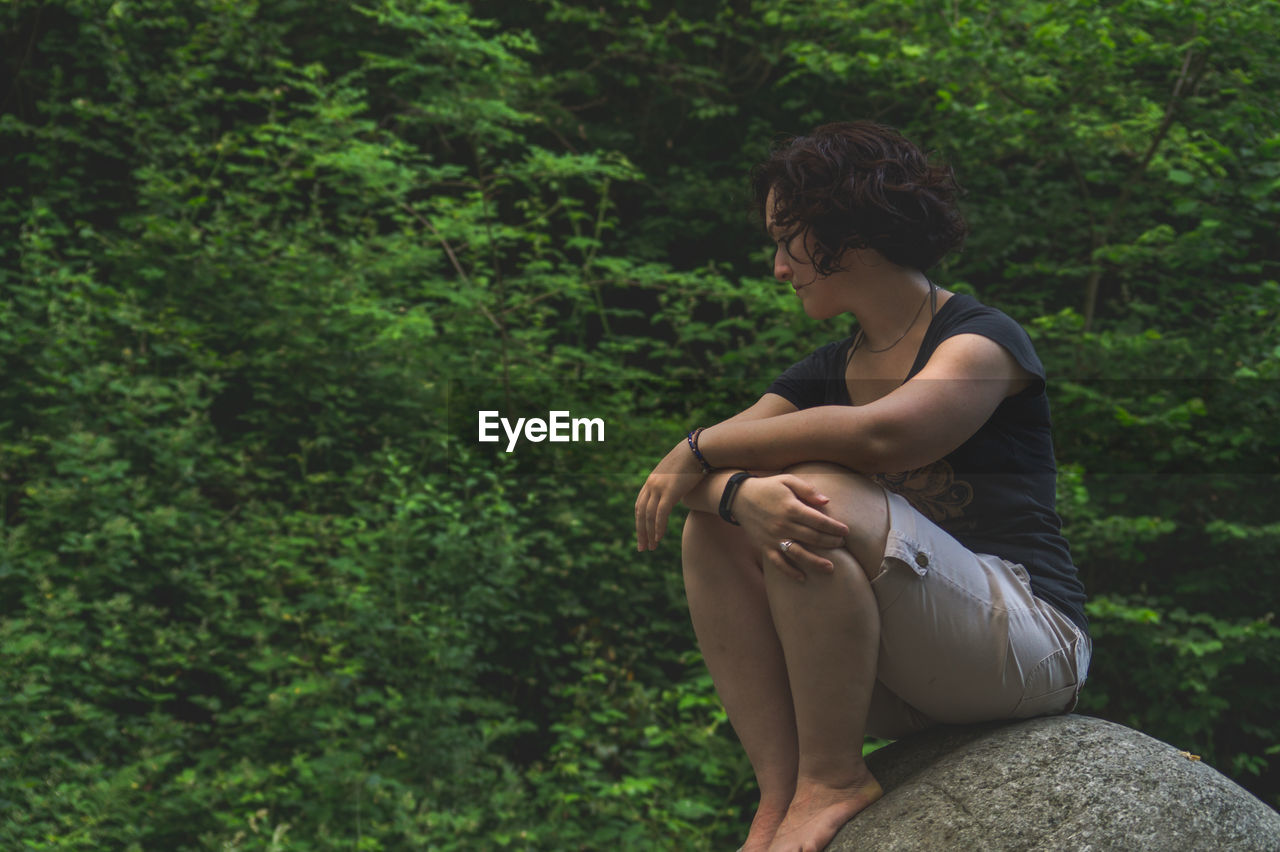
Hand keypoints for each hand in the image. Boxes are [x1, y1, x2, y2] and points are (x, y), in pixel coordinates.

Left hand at [634, 439, 704, 550]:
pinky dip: (658, 527)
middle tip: (642, 548)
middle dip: (641, 532)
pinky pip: (660, 514)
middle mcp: (651, 485)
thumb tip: (679, 493)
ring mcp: (659, 488)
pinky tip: (658, 538)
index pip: (640, 505)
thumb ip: (673, 484)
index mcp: (651, 481)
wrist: (698, 450)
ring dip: (649, 534)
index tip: (642, 534)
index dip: (639, 521)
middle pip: (640, 513)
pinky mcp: (669, 492)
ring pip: (648, 516)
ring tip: (651, 547)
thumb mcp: (678, 474)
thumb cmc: (692, 461)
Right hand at [732, 474, 849, 581]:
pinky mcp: (765, 547)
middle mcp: (784, 525)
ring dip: (816, 562)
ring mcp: (774, 538)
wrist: (739, 497)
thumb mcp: (787, 480)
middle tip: (841, 544)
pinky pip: (779, 563)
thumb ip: (807, 490)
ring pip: (799, 554)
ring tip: (830, 568)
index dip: (834, 527)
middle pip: (813, 538)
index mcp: (791, 508)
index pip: (819, 521)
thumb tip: (826, 501)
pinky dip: (790, 572)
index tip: (846, 531)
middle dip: (831, 543)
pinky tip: (803, 578)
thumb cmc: (767, 487)